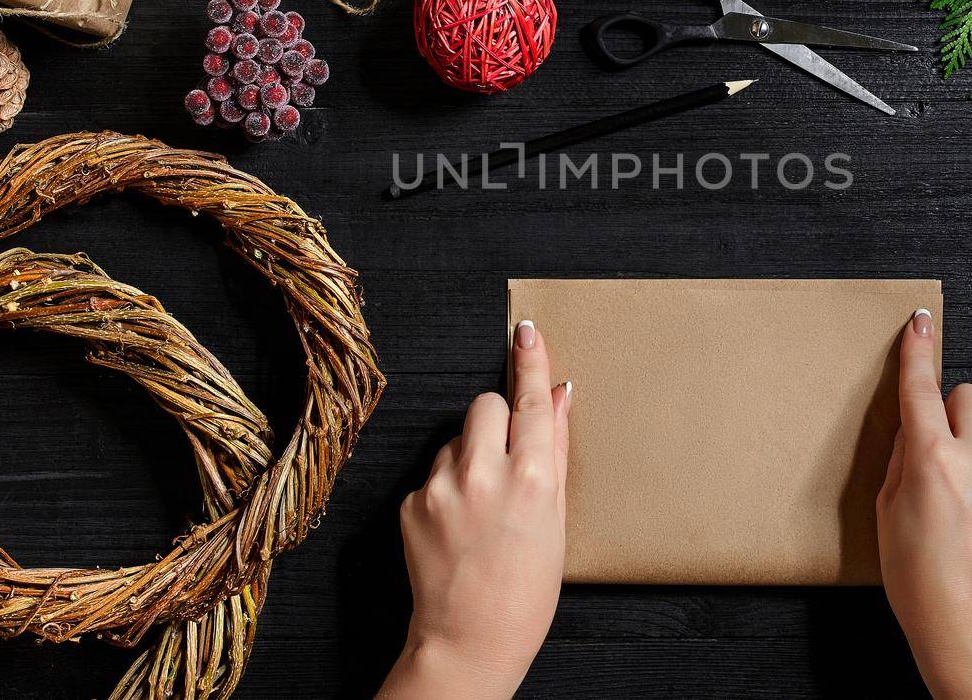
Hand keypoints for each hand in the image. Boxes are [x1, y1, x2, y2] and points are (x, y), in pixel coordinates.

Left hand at [378, 321, 571, 699]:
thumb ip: (555, 451)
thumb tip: (559, 397)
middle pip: (485, 405)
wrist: (469, 641)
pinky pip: (433, 471)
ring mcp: (441, 488)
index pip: (530, 401)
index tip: (526, 331)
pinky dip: (447, 487)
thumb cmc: (526, 591)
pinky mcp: (411, 503)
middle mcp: (483, 474)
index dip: (530, 362)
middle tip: (508, 461)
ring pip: (456, 438)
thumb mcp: (556, 519)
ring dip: (470, 456)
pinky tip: (458, 525)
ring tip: (482, 508)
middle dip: (497, 419)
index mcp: (530, 478)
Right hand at [877, 309, 971, 699]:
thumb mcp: (888, 516)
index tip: (919, 323)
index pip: (921, 389)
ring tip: (954, 508)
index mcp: (932, 462)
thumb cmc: (921, 586)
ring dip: (969, 453)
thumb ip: (902, 463)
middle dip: (949, 407)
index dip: (917, 351)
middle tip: (932, 444)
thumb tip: (914, 433)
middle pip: (969, 396)